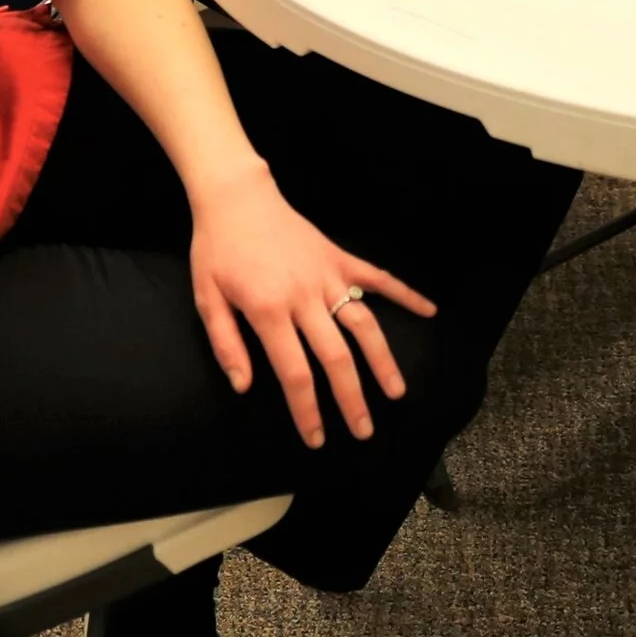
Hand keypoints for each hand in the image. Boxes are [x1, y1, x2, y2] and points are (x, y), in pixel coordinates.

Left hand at [187, 164, 436, 448]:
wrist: (236, 197)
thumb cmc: (217, 250)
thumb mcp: (206, 298)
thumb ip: (226, 344)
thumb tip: (244, 387)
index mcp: (269, 310)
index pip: (294, 372)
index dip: (306, 410)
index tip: (316, 439)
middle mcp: (304, 297)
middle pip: (335, 357)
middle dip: (351, 398)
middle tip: (364, 431)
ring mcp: (328, 276)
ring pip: (363, 324)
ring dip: (382, 360)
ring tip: (397, 392)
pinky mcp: (340, 258)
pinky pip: (377, 278)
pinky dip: (405, 294)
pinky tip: (429, 311)